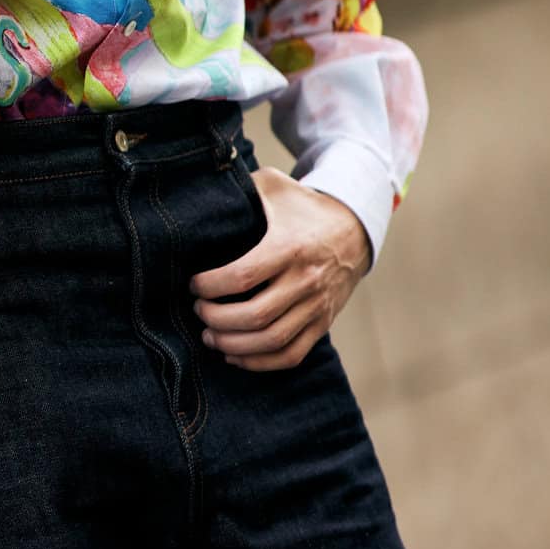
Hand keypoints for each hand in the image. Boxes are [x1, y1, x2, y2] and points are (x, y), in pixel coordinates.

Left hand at [190, 171, 371, 370]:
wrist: (355, 228)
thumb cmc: (304, 207)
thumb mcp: (276, 186)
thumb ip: (243, 185)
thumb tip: (205, 191)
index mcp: (290, 248)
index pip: (243, 276)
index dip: (211, 286)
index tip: (194, 284)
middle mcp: (306, 280)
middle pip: (256, 315)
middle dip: (216, 319)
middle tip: (198, 311)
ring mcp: (317, 306)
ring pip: (272, 340)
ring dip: (234, 345)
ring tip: (209, 336)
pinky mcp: (322, 323)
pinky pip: (291, 354)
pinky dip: (260, 362)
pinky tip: (235, 356)